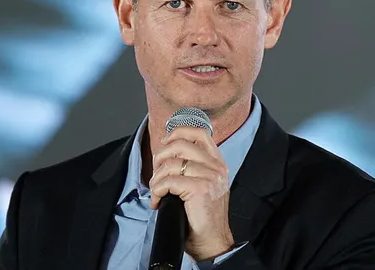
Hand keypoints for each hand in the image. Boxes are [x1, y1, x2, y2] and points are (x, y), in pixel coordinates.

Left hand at [149, 126, 235, 260]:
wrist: (212, 242)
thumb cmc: (202, 217)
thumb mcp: (204, 186)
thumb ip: (193, 168)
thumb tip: (166, 153)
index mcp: (218, 163)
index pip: (200, 132)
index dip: (178, 132)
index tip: (164, 144)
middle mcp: (216, 167)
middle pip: (181, 144)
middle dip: (160, 157)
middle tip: (157, 175)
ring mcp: (209, 176)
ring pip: (171, 164)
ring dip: (156, 179)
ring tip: (156, 192)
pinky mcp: (200, 189)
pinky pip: (168, 181)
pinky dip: (157, 191)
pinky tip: (158, 201)